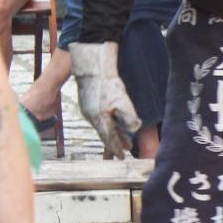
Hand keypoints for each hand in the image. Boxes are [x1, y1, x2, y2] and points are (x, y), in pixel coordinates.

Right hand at [69, 41, 139, 157]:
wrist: (93, 66)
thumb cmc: (108, 83)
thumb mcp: (123, 101)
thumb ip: (129, 117)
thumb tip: (135, 129)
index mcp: (99, 119)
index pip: (109, 139)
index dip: (116, 148)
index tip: (122, 157)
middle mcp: (91, 117)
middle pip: (106, 134)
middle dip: (117, 143)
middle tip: (125, 151)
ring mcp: (88, 109)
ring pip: (103, 126)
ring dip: (114, 133)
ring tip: (124, 140)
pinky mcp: (88, 102)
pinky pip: (100, 118)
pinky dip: (108, 123)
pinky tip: (113, 122)